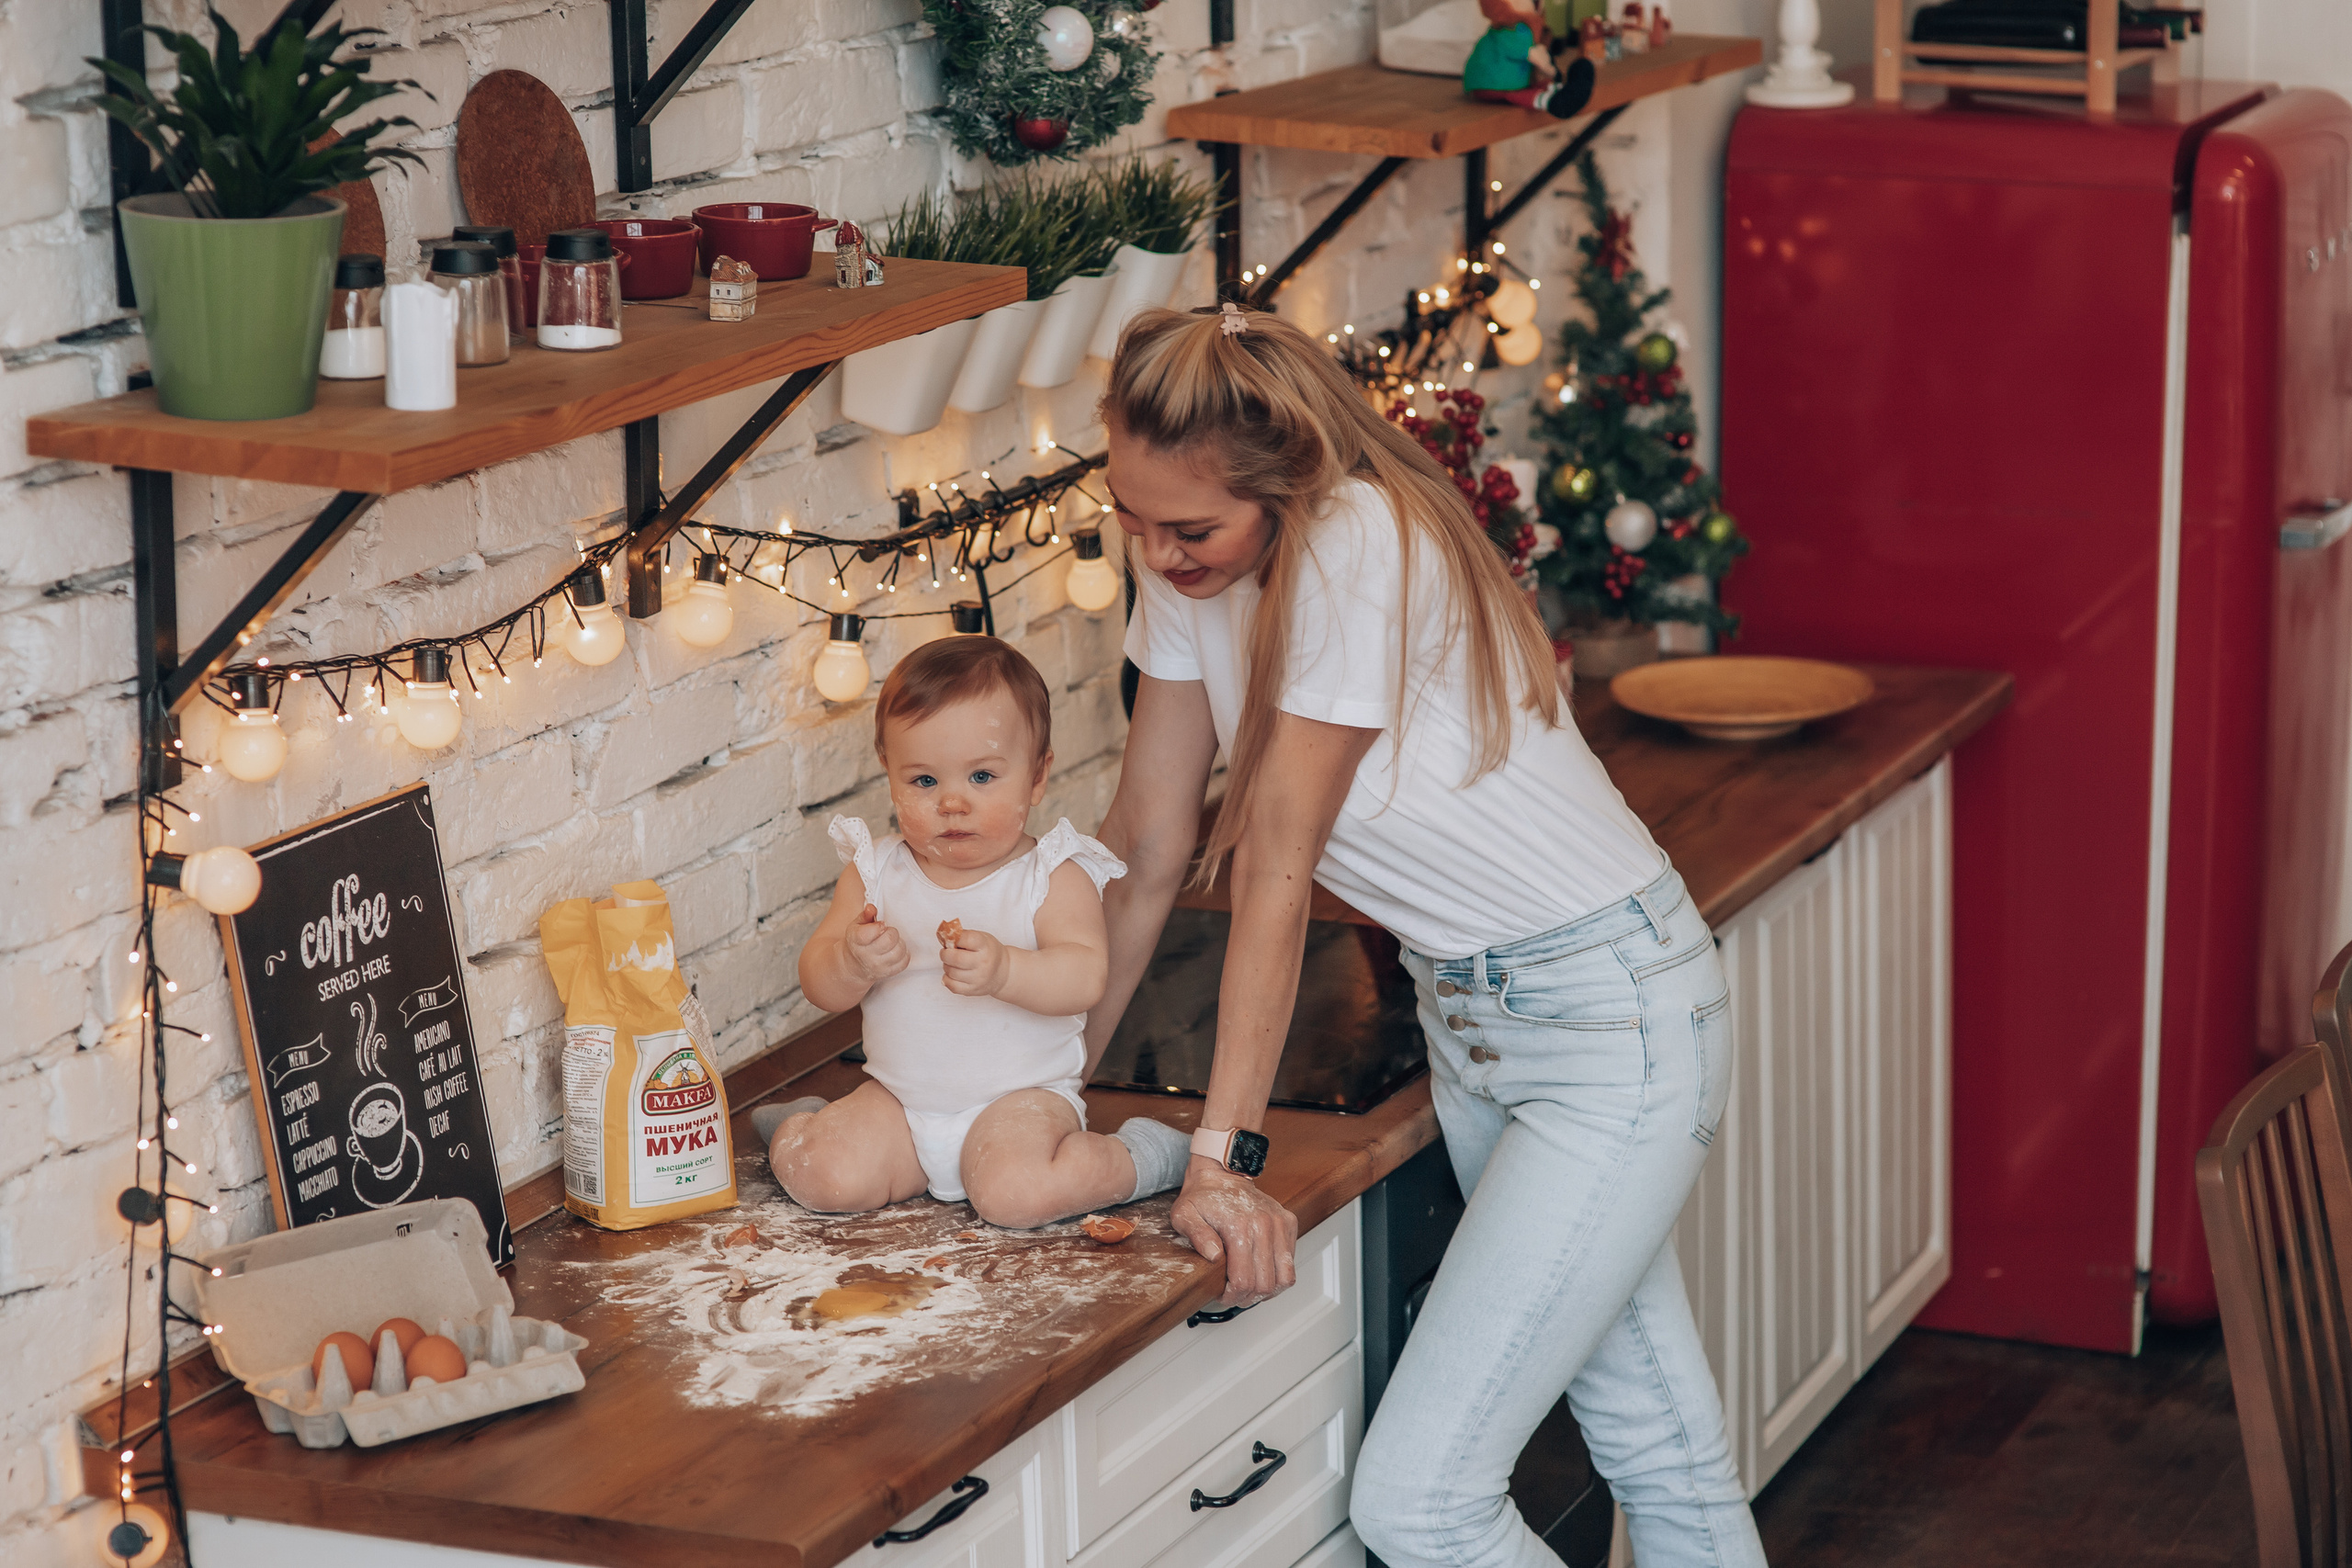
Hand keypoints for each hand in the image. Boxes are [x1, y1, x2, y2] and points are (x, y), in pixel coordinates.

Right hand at [845, 904, 909, 984]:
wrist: (855, 966)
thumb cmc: (859, 941)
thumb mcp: (857, 926)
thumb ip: (865, 915)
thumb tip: (871, 908)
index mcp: (856, 941)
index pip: (869, 933)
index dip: (879, 926)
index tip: (881, 924)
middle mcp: (866, 955)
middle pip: (889, 940)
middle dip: (892, 932)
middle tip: (887, 933)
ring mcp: (878, 966)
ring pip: (899, 951)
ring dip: (899, 943)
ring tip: (892, 942)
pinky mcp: (888, 973)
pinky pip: (904, 962)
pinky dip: (904, 954)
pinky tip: (896, 950)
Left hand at [940, 925, 1011, 996]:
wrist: (1003, 973)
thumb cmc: (989, 953)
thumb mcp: (982, 938)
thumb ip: (964, 936)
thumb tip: (944, 937)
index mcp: (985, 946)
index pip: (965, 938)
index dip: (953, 937)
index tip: (950, 938)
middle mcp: (983, 963)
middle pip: (955, 958)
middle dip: (945, 953)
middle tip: (946, 952)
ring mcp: (978, 978)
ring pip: (951, 972)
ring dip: (946, 966)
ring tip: (952, 963)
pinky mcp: (972, 990)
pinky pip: (952, 986)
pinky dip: (947, 979)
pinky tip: (951, 974)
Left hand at [1171, 1156, 1296, 1308]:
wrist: (1222, 1173)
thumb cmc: (1202, 1197)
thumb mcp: (1185, 1216)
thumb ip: (1197, 1236)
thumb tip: (1214, 1257)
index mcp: (1239, 1226)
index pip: (1244, 1280)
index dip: (1233, 1296)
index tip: (1223, 1295)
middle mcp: (1264, 1224)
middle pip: (1266, 1283)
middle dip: (1249, 1297)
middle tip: (1235, 1295)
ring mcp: (1280, 1223)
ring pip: (1285, 1277)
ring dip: (1268, 1290)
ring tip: (1251, 1288)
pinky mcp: (1289, 1223)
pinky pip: (1292, 1262)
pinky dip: (1279, 1274)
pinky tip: (1262, 1272)